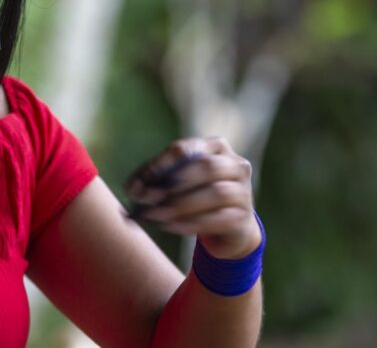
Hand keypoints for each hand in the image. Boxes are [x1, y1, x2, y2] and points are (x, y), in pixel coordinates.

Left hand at [124, 136, 261, 259]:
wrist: (228, 228)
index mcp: (216, 147)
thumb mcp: (177, 183)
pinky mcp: (243, 218)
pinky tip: (170, 226)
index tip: (140, 182)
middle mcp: (236, 165)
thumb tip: (133, 188)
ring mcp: (244, 191)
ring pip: (216, 193)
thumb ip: (154, 181)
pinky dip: (191, 223)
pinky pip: (218, 218)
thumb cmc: (197, 197)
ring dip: (182, 205)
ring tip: (156, 215)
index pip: (185, 149)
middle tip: (147, 200)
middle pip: (207, 167)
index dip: (161, 164)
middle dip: (174, 184)